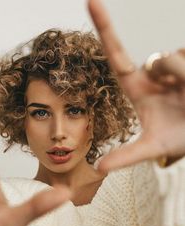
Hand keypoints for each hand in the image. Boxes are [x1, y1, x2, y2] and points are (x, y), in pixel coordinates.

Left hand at [88, 0, 184, 171]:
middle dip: (171, 73)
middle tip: (178, 95)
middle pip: (157, 60)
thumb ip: (125, 157)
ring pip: (175, 58)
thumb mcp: (150, 149)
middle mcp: (152, 74)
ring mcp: (173, 68)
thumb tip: (100, 169)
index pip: (115, 56)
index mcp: (135, 88)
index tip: (90, 0)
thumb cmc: (175, 138)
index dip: (104, 29)